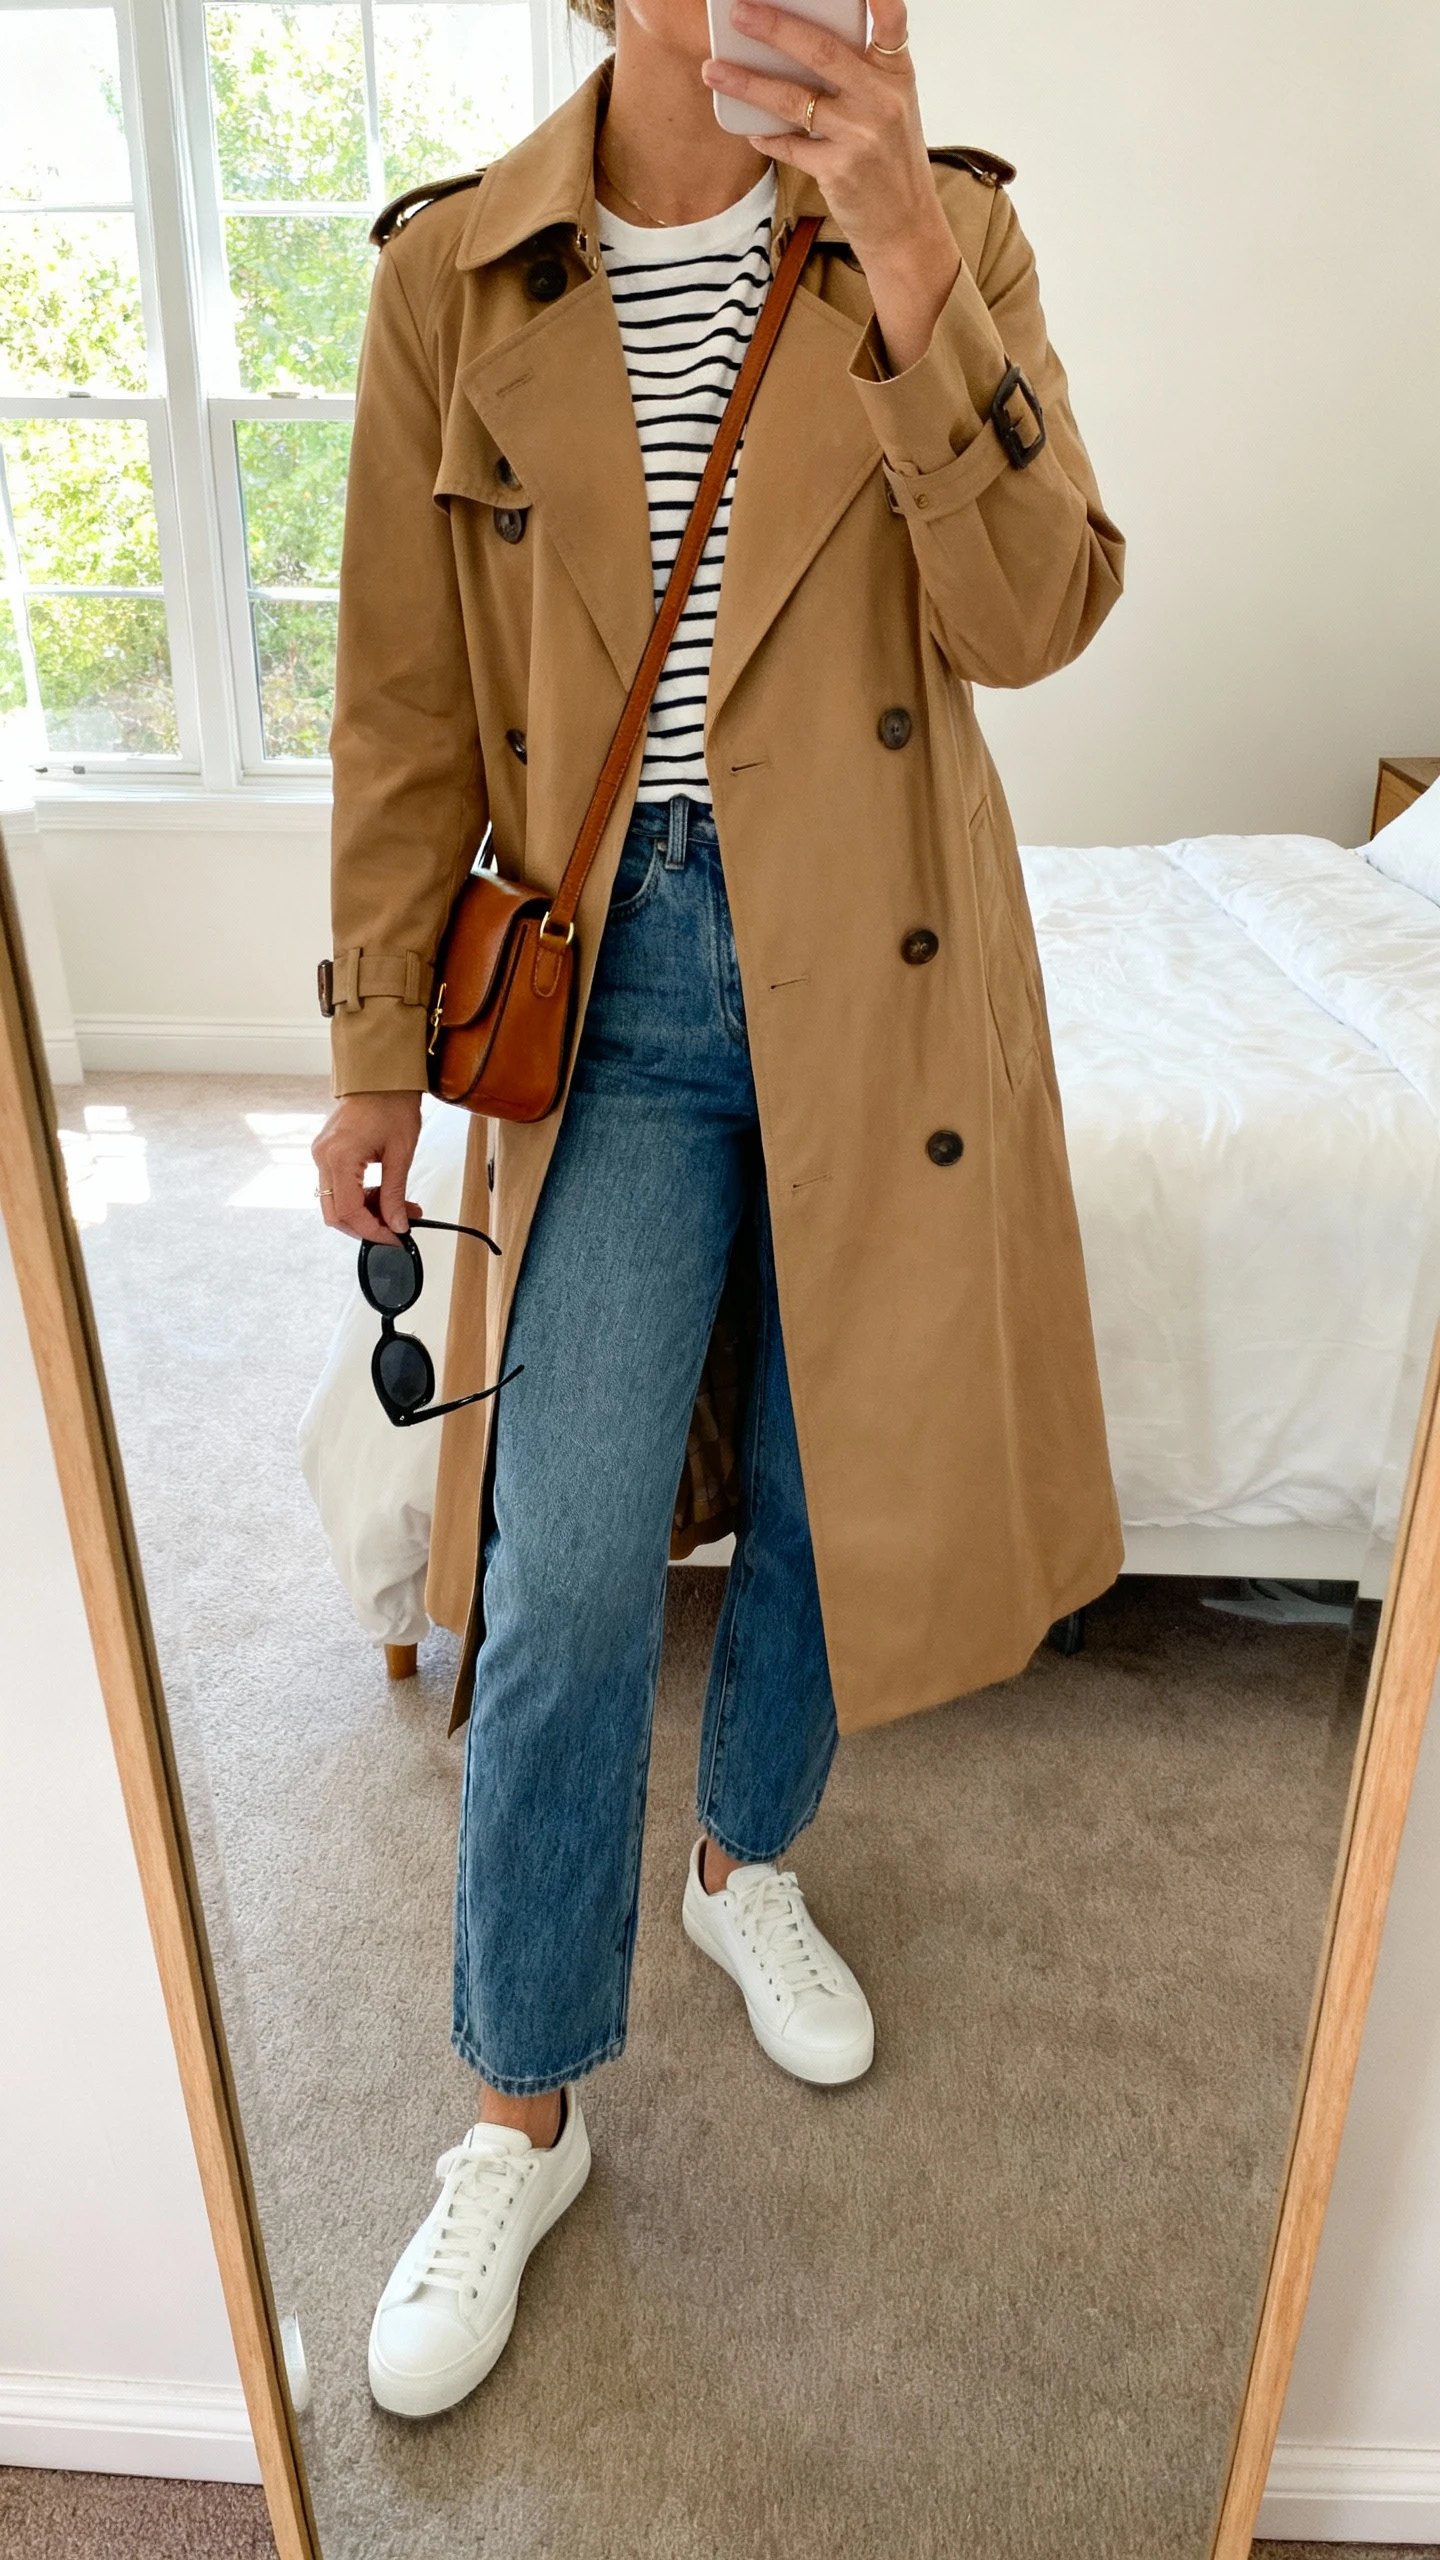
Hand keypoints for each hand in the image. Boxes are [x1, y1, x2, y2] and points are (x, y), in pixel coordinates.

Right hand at [312, 1090, 422, 1242]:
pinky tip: (383, 1195)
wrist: (380, 1076)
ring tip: (400, 1209)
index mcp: (339, 1157)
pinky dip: (359, 1197)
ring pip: (336, 1203)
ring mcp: (321, 1155)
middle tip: (397, 1228)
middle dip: (366, 1227)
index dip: (373, 1231)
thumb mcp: (401, 1154)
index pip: (349, 1212)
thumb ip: (395, 1194)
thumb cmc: (392, 1104)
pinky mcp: (327, 1153)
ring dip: (365, 1213)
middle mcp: (323, 1158)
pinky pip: (337, 1186)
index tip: (396, 1239)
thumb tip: (397, 1225)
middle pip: (335, 1214)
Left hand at [702, 0, 959, 372]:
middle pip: (822, 52)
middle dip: (775, 28)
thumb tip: (796, 45)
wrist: (907, 226)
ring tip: (713, 70)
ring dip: (747, 84)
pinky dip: (766, 137)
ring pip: (793, 100)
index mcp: (897, 73)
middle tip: (739, 13)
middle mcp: (882, 99)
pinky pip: (789, 146)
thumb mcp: (891, 106)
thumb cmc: (891, 160)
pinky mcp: (839, 171)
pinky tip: (749, 131)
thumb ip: (859, 73)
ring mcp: (860, 135)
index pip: (891, 19)